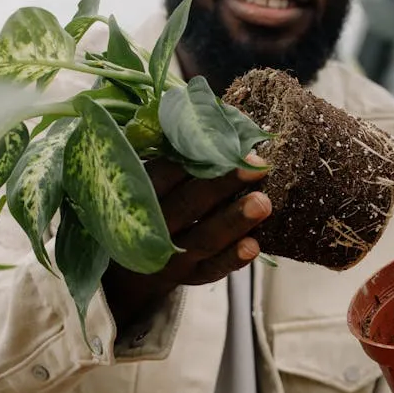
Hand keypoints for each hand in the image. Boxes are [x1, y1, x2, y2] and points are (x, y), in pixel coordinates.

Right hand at [101, 154, 271, 329]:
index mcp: (137, 195)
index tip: (225, 143)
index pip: (162, 176)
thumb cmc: (149, 204)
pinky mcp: (190, 275)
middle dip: (221, 186)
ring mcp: (170, 256)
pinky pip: (211, 269)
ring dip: (233, 221)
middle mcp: (152, 227)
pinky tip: (253, 246)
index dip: (193, 160)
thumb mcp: (146, 180)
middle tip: (256, 168)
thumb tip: (206, 116)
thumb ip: (170, 156)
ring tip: (263, 203)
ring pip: (203, 238)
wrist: (130, 268)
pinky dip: (232, 259)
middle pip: (187, 205)